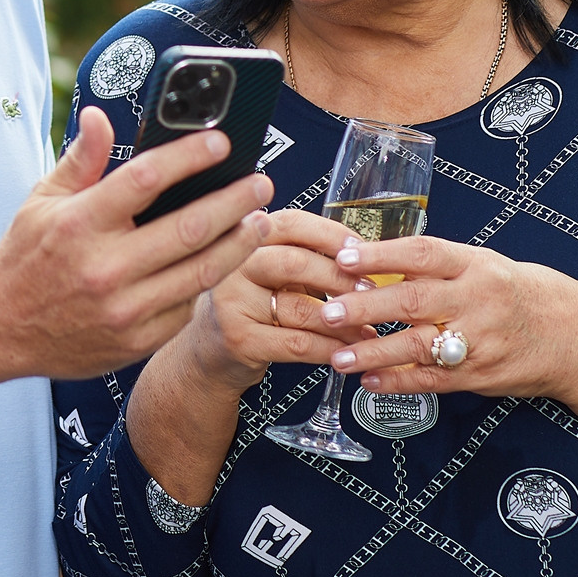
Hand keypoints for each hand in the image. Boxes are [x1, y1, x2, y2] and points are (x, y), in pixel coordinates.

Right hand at [0, 106, 272, 380]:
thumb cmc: (25, 257)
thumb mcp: (43, 200)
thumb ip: (81, 159)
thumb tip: (101, 116)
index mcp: (79, 223)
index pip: (146, 179)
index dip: (189, 156)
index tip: (221, 141)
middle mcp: (103, 267)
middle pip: (189, 228)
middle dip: (234, 201)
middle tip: (260, 183)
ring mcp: (123, 309)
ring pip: (201, 271)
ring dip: (239, 243)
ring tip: (260, 221)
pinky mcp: (136, 341)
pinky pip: (187, 307)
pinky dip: (210, 282)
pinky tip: (224, 261)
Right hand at [171, 210, 368, 396]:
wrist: (206, 352)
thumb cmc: (249, 306)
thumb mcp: (267, 272)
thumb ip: (302, 256)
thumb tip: (365, 256)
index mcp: (245, 240)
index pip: (290, 223)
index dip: (330, 234)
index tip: (362, 248)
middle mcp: (232, 266)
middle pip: (294, 263)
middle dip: (341, 277)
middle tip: (371, 289)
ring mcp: (232, 304)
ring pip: (300, 308)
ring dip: (343, 319)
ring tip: (367, 326)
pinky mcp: (239, 340)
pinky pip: (297, 343)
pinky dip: (328, 347)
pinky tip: (345, 349)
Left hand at [314, 234, 577, 417]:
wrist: (576, 337)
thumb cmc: (520, 294)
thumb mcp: (485, 265)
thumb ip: (436, 266)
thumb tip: (372, 260)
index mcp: (476, 264)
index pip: (422, 253)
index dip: (381, 255)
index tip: (344, 257)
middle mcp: (478, 299)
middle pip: (413, 301)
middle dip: (366, 307)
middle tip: (327, 311)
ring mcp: (480, 340)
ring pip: (419, 346)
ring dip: (374, 352)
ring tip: (337, 356)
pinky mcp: (481, 375)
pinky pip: (433, 380)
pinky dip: (399, 383)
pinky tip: (369, 382)